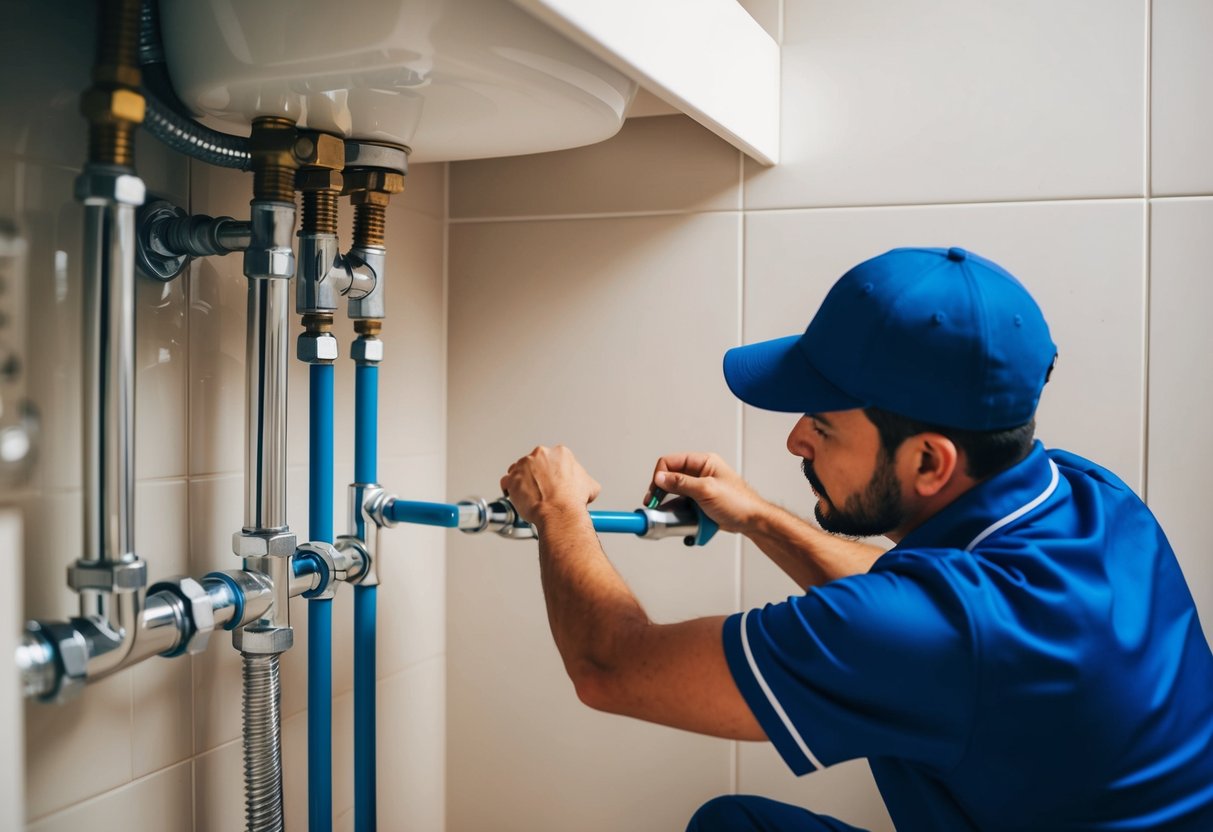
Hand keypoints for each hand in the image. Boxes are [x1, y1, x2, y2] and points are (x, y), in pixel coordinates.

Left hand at [501, 445, 600, 528]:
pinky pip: (507, 482)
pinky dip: (510, 489)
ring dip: (523, 481)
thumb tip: (585, 485)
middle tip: (542, 490)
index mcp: (560, 453)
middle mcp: (541, 455)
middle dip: (537, 475)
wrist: (559, 513)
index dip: (552, 473)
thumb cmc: (571, 501)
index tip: (553, 482)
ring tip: (530, 496)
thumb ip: (583, 479)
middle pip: (534, 462)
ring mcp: (525, 465)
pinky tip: (519, 498)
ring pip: (519, 470)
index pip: (552, 459)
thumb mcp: (590, 486)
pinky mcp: (512, 478)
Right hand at [646, 452, 770, 534]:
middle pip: (671, 475)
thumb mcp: (707, 490)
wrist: (752, 521)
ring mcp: (700, 486)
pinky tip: (676, 515)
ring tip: (663, 509)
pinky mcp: (700, 500)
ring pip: (675, 490)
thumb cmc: (739, 503)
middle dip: (660, 489)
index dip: (660, 475)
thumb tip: (661, 478)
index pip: (671, 461)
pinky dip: (677, 508)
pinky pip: (682, 501)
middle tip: (653, 501)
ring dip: (668, 500)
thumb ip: (682, 483)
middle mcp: (700, 472)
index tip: (655, 490)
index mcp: (703, 462)